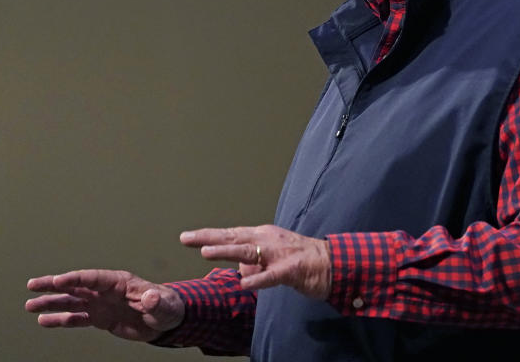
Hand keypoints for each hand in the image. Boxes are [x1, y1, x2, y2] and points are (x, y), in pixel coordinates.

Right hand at [25, 269, 183, 341]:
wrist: (166, 321)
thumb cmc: (167, 307)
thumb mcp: (164, 305)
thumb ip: (155, 301)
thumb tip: (149, 297)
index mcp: (119, 281)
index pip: (93, 278)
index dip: (75, 278)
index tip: (57, 281)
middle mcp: (105, 290)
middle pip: (76, 286)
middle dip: (54, 285)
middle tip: (32, 285)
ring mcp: (100, 303)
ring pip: (71, 302)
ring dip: (51, 303)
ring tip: (29, 305)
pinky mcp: (99, 318)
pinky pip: (76, 319)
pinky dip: (60, 320)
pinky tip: (43, 321)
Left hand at [180, 224, 330, 299]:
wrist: (333, 263)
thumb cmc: (302, 261)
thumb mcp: (273, 258)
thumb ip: (254, 263)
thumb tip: (240, 272)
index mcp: (263, 236)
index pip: (231, 234)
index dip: (209, 235)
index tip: (187, 236)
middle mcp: (268, 240)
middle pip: (234, 237)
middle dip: (209, 238)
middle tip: (185, 238)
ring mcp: (280, 254)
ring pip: (249, 252)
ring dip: (227, 252)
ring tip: (205, 253)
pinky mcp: (292, 270)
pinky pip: (272, 276)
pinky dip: (258, 279)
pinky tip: (244, 284)